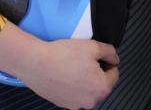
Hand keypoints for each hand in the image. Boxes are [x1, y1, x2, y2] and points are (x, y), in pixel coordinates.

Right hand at [0, 23, 118, 108]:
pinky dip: (72, 85)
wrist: (36, 63)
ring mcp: (76, 105)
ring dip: (84, 79)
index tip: (96, 55)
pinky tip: (64, 74)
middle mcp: (90, 101)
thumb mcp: (93, 46)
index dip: (107, 61)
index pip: (114, 73)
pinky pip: (74, 93)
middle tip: (83, 59)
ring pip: (87, 89)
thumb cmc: (63, 55)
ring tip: (72, 66)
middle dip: (96, 71)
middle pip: (101, 83)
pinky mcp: (63, 104)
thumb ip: (110, 52)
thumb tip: (114, 58)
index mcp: (101, 88)